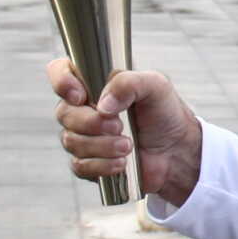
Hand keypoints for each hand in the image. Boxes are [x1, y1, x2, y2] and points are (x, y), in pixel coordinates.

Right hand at [48, 58, 203, 205]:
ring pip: (71, 141)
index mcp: (94, 82)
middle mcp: (83, 108)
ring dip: (101, 146)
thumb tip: (103, 105)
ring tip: (128, 146)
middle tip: (119, 126)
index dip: (62, 82)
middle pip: (64, 113)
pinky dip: (102, 165)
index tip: (81, 96)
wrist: (177, 150)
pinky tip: (122, 163)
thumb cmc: (164, 112)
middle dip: (91, 122)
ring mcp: (83, 136)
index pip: (60, 72)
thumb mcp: (155, 86)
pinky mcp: (89, 163)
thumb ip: (128, 83)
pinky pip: (79, 166)